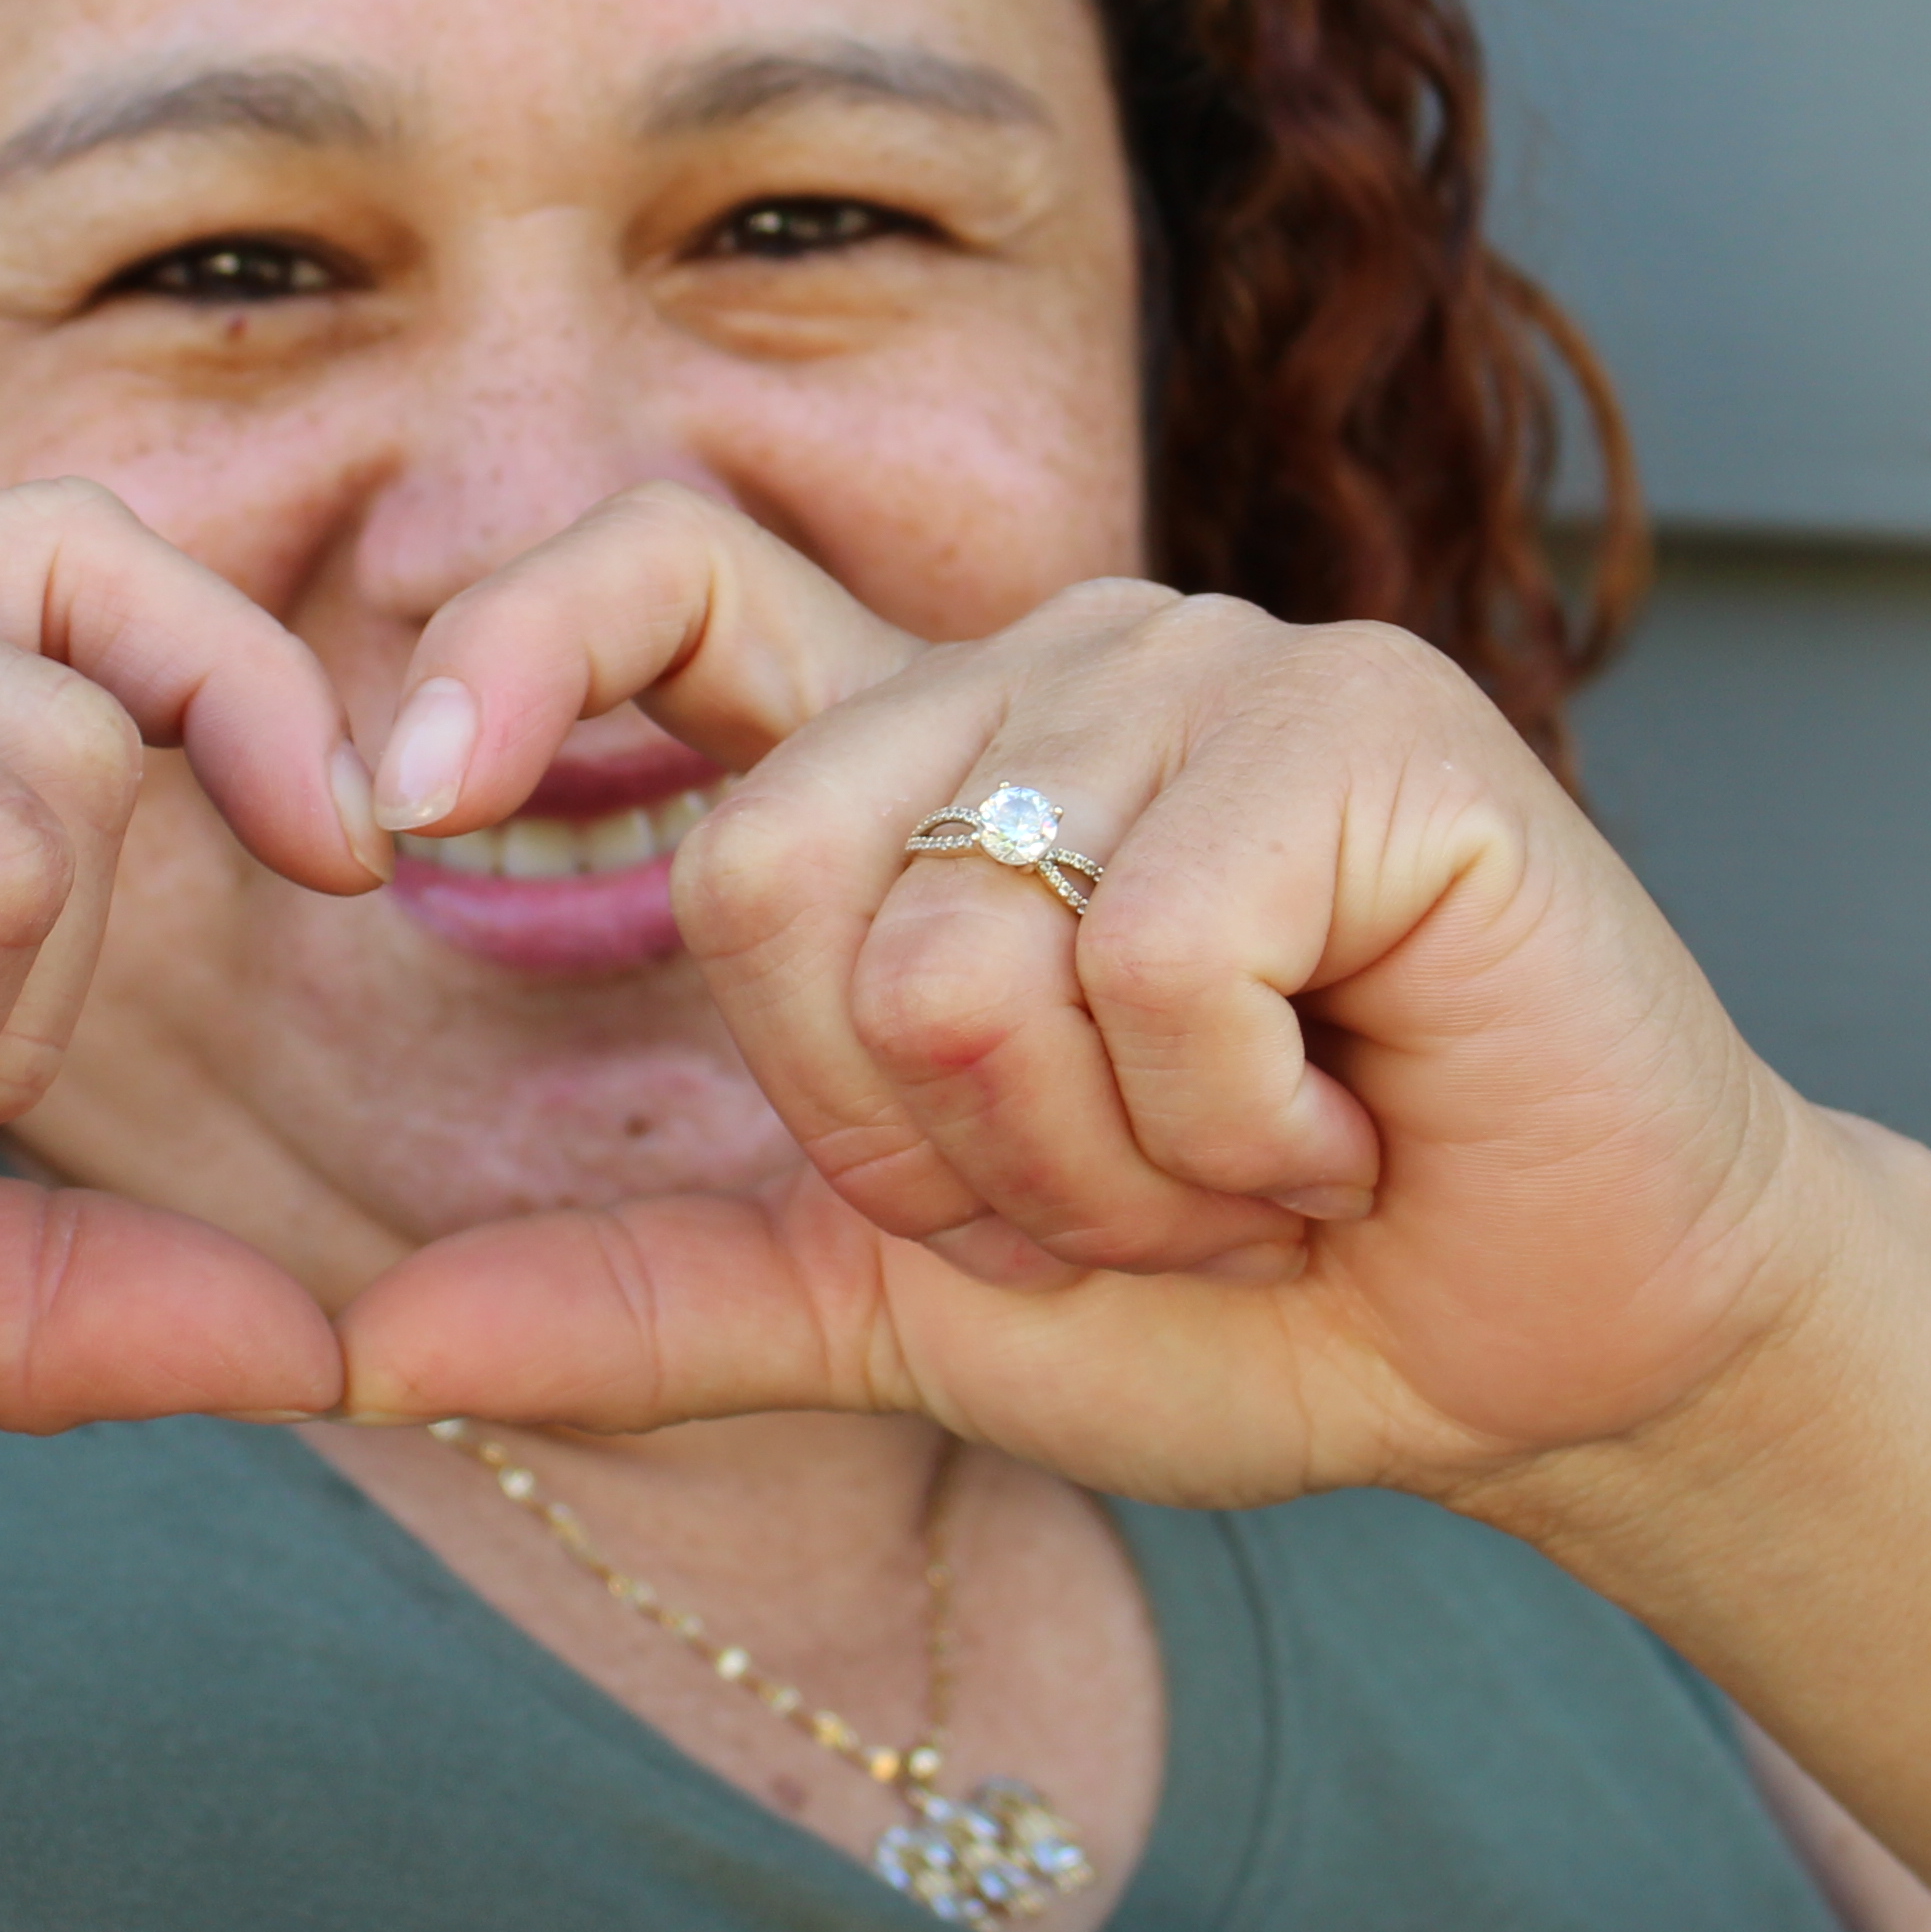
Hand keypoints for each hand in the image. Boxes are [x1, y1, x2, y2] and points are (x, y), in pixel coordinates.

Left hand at [334, 486, 1833, 1509]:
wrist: (1563, 1352)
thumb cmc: (1261, 1300)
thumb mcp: (910, 1311)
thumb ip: (655, 1301)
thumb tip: (367, 1349)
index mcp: (922, 757)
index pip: (665, 579)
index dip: (520, 647)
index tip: (404, 802)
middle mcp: (1046, 666)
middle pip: (761, 878)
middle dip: (913, 1145)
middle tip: (1111, 1192)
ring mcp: (1208, 665)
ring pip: (956, 950)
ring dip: (1096, 1166)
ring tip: (1252, 1159)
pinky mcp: (1362, 718)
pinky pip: (1146, 957)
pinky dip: (1230, 1128)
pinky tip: (1351, 1123)